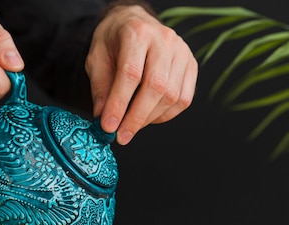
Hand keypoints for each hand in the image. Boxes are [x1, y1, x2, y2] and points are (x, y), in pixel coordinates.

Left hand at [86, 4, 197, 144]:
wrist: (134, 23)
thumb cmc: (114, 41)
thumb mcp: (96, 58)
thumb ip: (101, 87)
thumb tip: (103, 117)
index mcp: (137, 33)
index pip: (130, 73)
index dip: (119, 103)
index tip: (109, 126)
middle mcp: (164, 40)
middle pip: (156, 87)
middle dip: (136, 118)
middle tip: (122, 136)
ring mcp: (182, 52)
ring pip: (172, 96)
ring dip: (150, 118)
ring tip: (132, 125)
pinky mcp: (192, 65)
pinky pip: (183, 99)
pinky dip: (165, 115)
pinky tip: (149, 116)